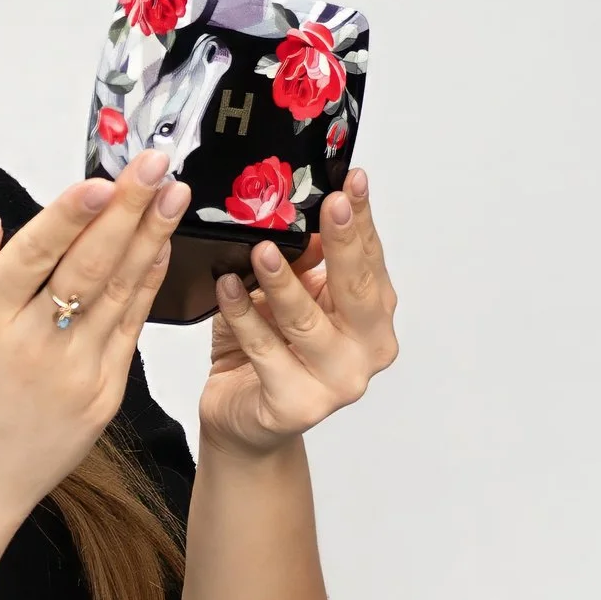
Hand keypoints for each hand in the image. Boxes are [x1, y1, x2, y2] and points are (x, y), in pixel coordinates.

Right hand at [0, 150, 186, 532]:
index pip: (33, 255)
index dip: (70, 214)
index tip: (102, 178)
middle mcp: (31, 346)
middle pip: (88, 265)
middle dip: (127, 209)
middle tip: (157, 163)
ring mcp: (73, 374)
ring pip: (119, 293)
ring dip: (150, 238)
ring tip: (173, 193)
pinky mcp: (102, 397)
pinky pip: (130, 331)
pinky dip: (147, 287)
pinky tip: (160, 250)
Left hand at [195, 166, 397, 454]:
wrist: (243, 417)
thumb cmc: (268, 353)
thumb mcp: (286, 297)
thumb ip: (303, 266)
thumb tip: (304, 227)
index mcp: (373, 318)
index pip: (371, 260)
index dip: (361, 220)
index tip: (351, 182)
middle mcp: (366, 351)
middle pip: (356, 291)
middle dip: (342, 243)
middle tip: (329, 205)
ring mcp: (336, 384)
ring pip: (307, 324)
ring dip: (282, 283)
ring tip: (261, 250)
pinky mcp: (297, 406)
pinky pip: (265, 352)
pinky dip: (244, 317)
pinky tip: (227, 289)